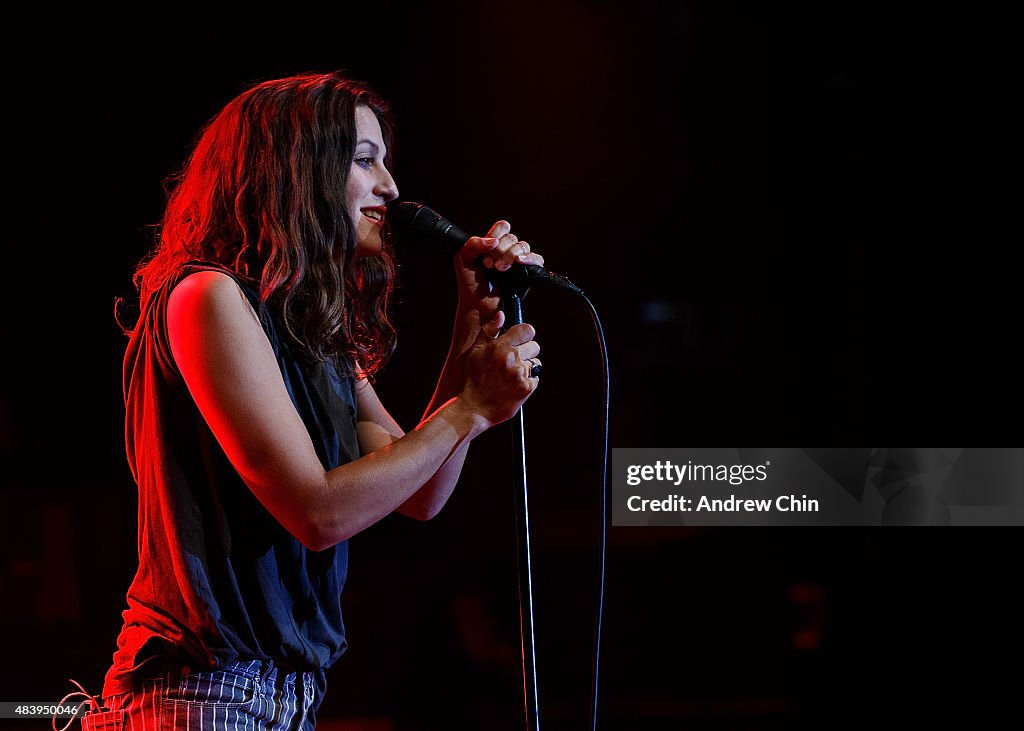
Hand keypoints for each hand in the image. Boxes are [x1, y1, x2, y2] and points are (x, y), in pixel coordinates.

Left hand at [453, 220, 545, 329]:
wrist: (477, 306)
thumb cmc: (470, 285)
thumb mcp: (463, 259)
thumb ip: (473, 244)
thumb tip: (494, 241)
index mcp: (493, 244)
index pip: (503, 227)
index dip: (496, 233)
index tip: (487, 249)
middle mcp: (506, 251)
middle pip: (512, 237)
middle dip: (499, 250)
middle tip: (488, 265)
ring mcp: (517, 262)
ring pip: (523, 246)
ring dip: (510, 255)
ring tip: (499, 270)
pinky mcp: (528, 273)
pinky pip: (537, 259)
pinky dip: (529, 259)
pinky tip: (519, 263)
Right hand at [461, 309, 540, 426]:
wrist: (473, 408)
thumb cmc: (474, 380)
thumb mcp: (476, 352)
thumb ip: (489, 331)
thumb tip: (501, 314)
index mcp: (499, 346)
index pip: (527, 330)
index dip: (526, 335)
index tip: (522, 340)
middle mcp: (511, 358)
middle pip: (535, 346)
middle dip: (527, 353)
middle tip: (515, 363)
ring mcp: (519, 373)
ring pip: (536, 364)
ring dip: (528, 369)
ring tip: (512, 377)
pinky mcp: (526, 388)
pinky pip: (536, 379)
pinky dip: (528, 382)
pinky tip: (514, 386)